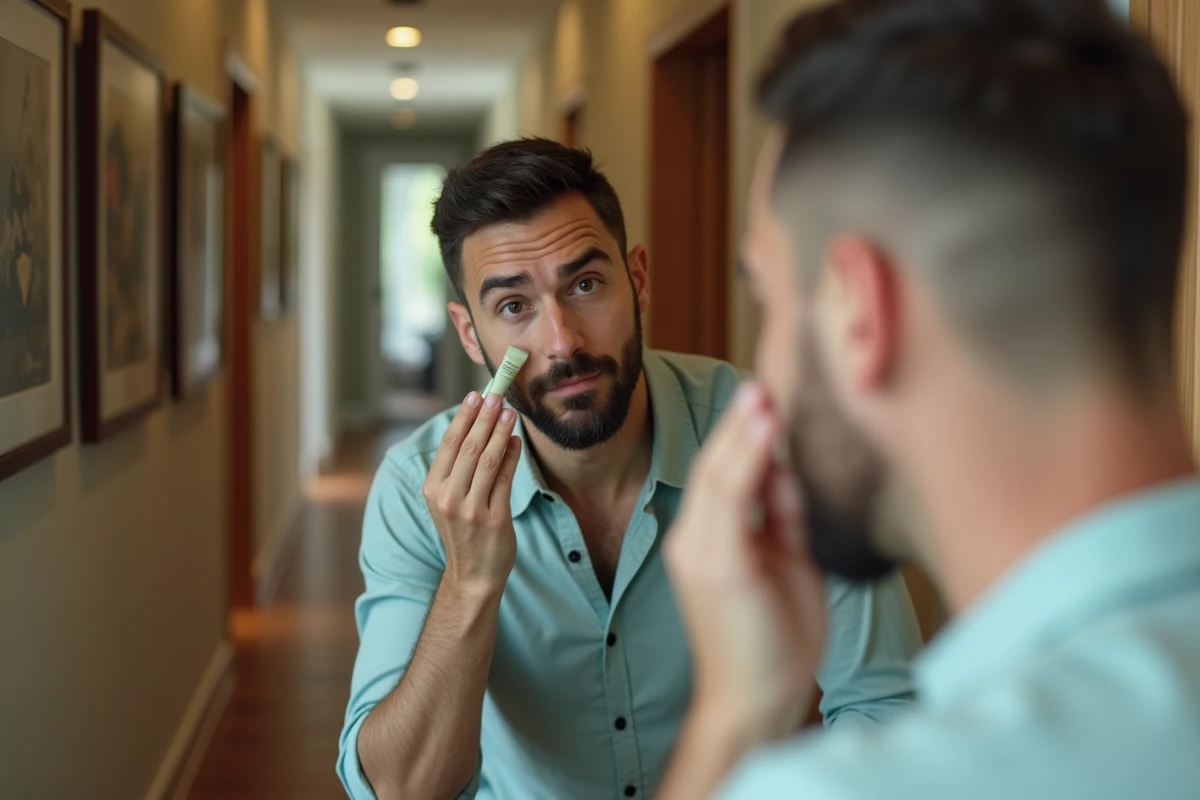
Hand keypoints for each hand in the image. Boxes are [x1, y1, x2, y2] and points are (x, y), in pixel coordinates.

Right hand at [423, 392, 522, 592]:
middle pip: (468, 448)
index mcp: (433, 489)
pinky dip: (511, 457)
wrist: (472, 575)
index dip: (464, 417)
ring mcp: (470, 510)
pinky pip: (504, 480)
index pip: (449, 445)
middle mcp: (448, 498)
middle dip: (485, 418)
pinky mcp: (494, 519)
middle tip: (498, 395)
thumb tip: (480, 426)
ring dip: (500, 432)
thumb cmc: (463, 532)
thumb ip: (461, 468)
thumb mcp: (451, 499)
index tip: (476, 396)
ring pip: (487, 460)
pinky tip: (516, 442)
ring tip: (510, 412)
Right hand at [663, 382, 827, 748]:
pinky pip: (731, 500)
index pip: (723, 473)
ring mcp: (701, 551)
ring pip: (718, 476)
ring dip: (742, 431)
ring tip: (761, 393)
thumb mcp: (786, 563)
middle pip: (714, 466)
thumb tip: (788, 467)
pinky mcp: (719, 565)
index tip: (766, 397)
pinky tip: (765, 431)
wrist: (755, 700)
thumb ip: (782, 515)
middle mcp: (694, 540)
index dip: (743, 433)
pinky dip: (747, 460)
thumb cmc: (774, 640)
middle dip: (740, 422)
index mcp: (708, 539)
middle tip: (761, 380)